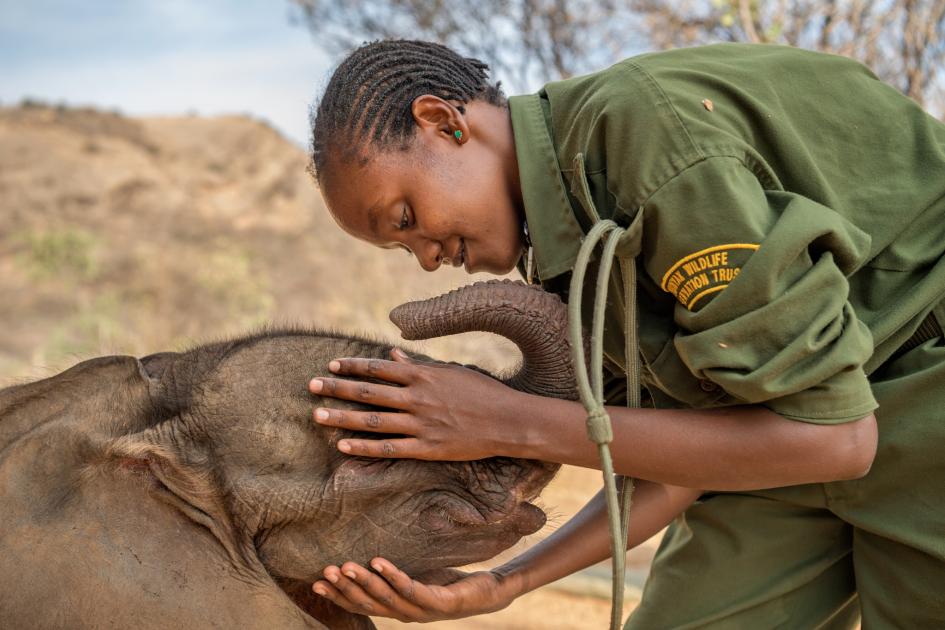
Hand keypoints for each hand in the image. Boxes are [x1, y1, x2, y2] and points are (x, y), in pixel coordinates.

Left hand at [309, 348, 523, 460]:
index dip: (353, 367)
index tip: (331, 365)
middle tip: (311, 385)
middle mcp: (417, 398)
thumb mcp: (451, 372)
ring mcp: (420, 424)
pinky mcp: (427, 448)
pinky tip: (344, 446)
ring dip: (342, 416)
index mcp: (423, 376)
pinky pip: (389, 448)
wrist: (509, 421)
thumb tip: (394, 357)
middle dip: (337, 388)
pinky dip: (365, 447)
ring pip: (372, 420)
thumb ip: (419, 366)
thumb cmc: (482, 392)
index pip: (379, 368)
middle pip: (368, 392)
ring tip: (317, 414)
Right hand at [312, 558, 518, 622]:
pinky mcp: (440, 603)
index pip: (361, 605)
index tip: (315, 582)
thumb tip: (367, 550)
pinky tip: (379, 561)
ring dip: (364, 582)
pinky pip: (412, 588)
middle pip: (369, 603)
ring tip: (345, 565)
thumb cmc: (449, 581)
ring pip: (387, 598)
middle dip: (345, 588)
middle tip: (325, 571)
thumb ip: (394, 572)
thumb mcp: (417, 575)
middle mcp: (406, 613)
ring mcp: (423, 610)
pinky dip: (393, 576)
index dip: (338, 596)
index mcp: (397, 609)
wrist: (489, 592)